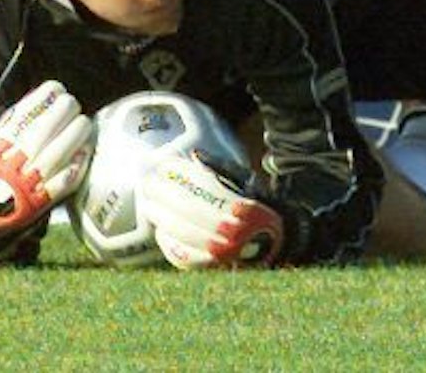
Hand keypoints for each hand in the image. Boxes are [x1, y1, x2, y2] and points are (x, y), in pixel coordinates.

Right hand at [0, 80, 95, 233]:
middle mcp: (9, 166)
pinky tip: (85, 152)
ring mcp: (26, 185)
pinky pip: (61, 184)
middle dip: (59, 114)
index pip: (19, 118)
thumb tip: (42, 96)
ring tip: (84, 123)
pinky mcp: (41, 202)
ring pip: (53, 157)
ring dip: (73, 136)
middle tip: (72, 104)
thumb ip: (11, 123)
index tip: (55, 89)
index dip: (40, 100)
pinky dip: (75, 167)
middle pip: (39, 136)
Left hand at [138, 151, 284, 268]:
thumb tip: (193, 156)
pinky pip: (183, 256)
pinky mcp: (213, 269)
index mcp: (243, 205)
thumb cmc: (258, 207)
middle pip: (187, 209)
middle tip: (148, 183)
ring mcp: (222, 253)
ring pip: (182, 233)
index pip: (203, 185)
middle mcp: (234, 231)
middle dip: (164, 194)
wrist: (277, 244)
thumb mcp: (246, 183)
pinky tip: (162, 229)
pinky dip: (169, 242)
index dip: (180, 174)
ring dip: (161, 217)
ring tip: (149, 205)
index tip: (164, 165)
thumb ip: (220, 169)